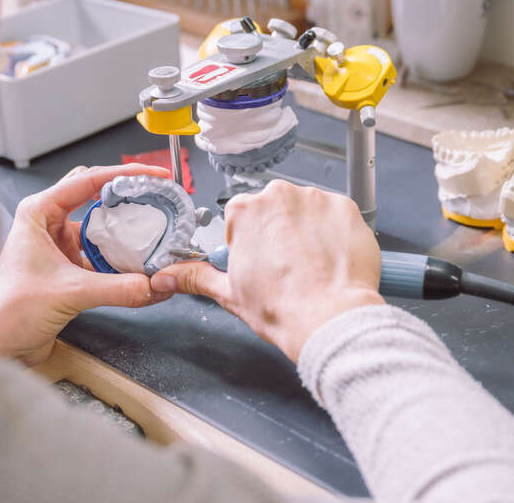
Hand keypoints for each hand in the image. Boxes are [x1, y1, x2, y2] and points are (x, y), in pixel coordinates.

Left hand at [0, 163, 172, 364]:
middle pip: (96, 194)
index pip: (88, 179)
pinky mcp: (68, 265)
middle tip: (155, 195)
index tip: (152, 174)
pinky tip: (137, 260)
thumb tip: (154, 283)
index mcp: (38, 212)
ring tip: (152, 226)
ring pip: (100, 223)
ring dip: (125, 227)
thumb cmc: (9, 312)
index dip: (124, 174)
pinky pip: (101, 250)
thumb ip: (117, 288)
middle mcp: (48, 223)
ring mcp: (58, 243)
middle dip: (127, 194)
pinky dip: (120, 254)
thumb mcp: (70, 293)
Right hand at [152, 181, 383, 361]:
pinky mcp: (346, 208)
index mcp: (246, 210)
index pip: (241, 217)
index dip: (248, 243)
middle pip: (275, 209)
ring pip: (306, 211)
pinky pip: (336, 216)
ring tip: (310, 265)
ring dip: (306, 231)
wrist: (329, 318)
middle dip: (278, 232)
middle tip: (285, 266)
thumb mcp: (228, 293)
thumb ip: (195, 277)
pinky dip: (334, 234)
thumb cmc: (282, 308)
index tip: (258, 261)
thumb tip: (167, 277)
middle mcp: (280, 195)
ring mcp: (316, 199)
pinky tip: (329, 259)